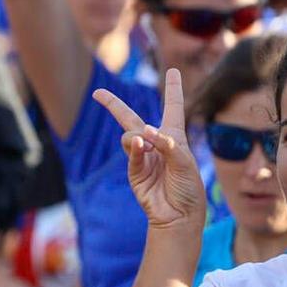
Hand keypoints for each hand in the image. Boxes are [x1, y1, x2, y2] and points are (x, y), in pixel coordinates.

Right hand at [93, 69, 206, 230]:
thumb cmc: (188, 188)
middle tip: (97, 94)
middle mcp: (156, 143)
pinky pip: (130, 153)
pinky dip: (135, 148)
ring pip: (129, 135)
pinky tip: (141, 145)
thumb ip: (167, 145)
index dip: (173, 89)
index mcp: (174, 136)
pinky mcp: (134, 172)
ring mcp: (143, 157)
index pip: (173, 107)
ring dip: (137, 136)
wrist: (179, 215)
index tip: (174, 71)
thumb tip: (144, 133)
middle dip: (113, 106)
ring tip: (149, 144)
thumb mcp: (185, 162)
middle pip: (131, 118)